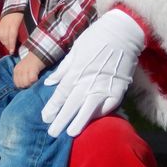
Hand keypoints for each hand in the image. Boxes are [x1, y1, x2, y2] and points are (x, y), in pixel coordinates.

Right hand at [0, 12, 23, 52]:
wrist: (16, 4)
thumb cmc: (23, 13)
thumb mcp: (25, 21)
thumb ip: (23, 30)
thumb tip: (24, 40)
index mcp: (14, 23)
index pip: (12, 36)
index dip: (12, 45)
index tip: (12, 52)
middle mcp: (7, 23)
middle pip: (5, 37)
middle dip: (8, 46)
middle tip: (11, 51)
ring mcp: (3, 23)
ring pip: (1, 36)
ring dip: (4, 43)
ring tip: (8, 47)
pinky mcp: (0, 22)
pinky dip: (1, 38)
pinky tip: (4, 41)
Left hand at [13, 52, 45, 88]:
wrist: (38, 54)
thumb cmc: (31, 63)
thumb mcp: (23, 69)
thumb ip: (21, 77)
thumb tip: (22, 87)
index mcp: (16, 70)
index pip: (16, 83)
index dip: (22, 86)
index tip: (27, 84)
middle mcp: (19, 70)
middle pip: (21, 85)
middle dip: (27, 86)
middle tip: (32, 83)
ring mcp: (25, 69)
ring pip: (26, 84)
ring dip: (31, 84)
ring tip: (35, 81)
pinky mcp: (32, 69)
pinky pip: (32, 80)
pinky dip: (35, 81)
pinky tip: (37, 78)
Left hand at [41, 9, 144, 136]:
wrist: (122, 33)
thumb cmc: (95, 38)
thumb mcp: (74, 50)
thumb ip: (62, 69)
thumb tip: (49, 83)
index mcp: (76, 71)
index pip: (61, 93)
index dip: (53, 107)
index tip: (45, 118)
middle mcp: (88, 81)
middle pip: (72, 104)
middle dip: (61, 119)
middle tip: (52, 132)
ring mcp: (104, 86)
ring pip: (89, 108)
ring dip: (79, 121)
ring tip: (70, 133)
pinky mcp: (119, 89)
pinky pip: (108, 105)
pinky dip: (100, 114)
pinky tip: (93, 120)